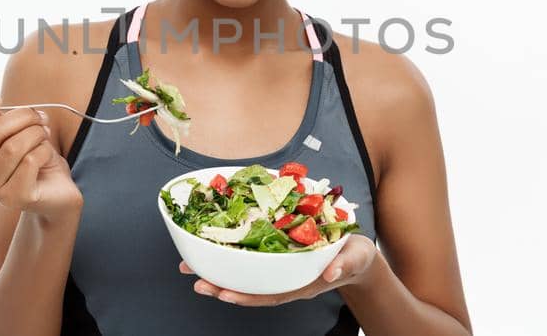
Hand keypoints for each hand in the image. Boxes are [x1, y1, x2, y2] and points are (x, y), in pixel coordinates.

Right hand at [0, 90, 82, 219]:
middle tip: (40, 118)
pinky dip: (44, 150)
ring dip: (36, 133)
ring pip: (13, 147)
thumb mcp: (11, 132)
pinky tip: (47, 155)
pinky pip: (30, 161)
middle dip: (23, 117)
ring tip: (45, 135)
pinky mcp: (14, 198)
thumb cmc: (32, 158)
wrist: (57, 190)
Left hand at [181, 234, 378, 305]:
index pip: (269, 295)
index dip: (246, 296)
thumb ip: (343, 265)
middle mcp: (284, 280)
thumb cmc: (354, 256)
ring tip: (191, 269)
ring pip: (244, 276)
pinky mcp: (275, 256)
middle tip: (195, 280)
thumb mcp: (354, 258)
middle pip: (249, 288)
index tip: (224, 294)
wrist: (355, 253)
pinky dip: (228, 257)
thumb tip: (331, 273)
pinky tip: (210, 250)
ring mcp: (278, 270)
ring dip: (217, 274)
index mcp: (300, 284)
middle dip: (221, 287)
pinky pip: (249, 260)